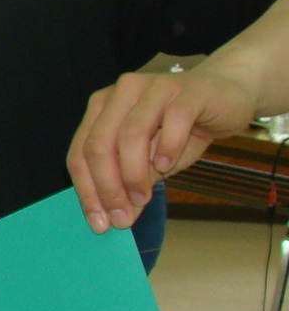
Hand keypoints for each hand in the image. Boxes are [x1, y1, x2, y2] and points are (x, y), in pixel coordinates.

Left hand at [68, 66, 258, 232]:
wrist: (229, 95)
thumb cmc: (184, 128)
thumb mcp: (154, 159)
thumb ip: (133, 182)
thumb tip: (120, 217)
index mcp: (103, 106)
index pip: (81, 151)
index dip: (87, 190)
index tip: (99, 223)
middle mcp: (122, 92)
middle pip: (100, 144)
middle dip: (108, 187)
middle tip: (122, 218)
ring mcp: (154, 87)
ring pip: (131, 133)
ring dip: (134, 173)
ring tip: (143, 198)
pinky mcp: (189, 90)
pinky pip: (173, 119)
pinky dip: (167, 146)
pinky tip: (168, 166)